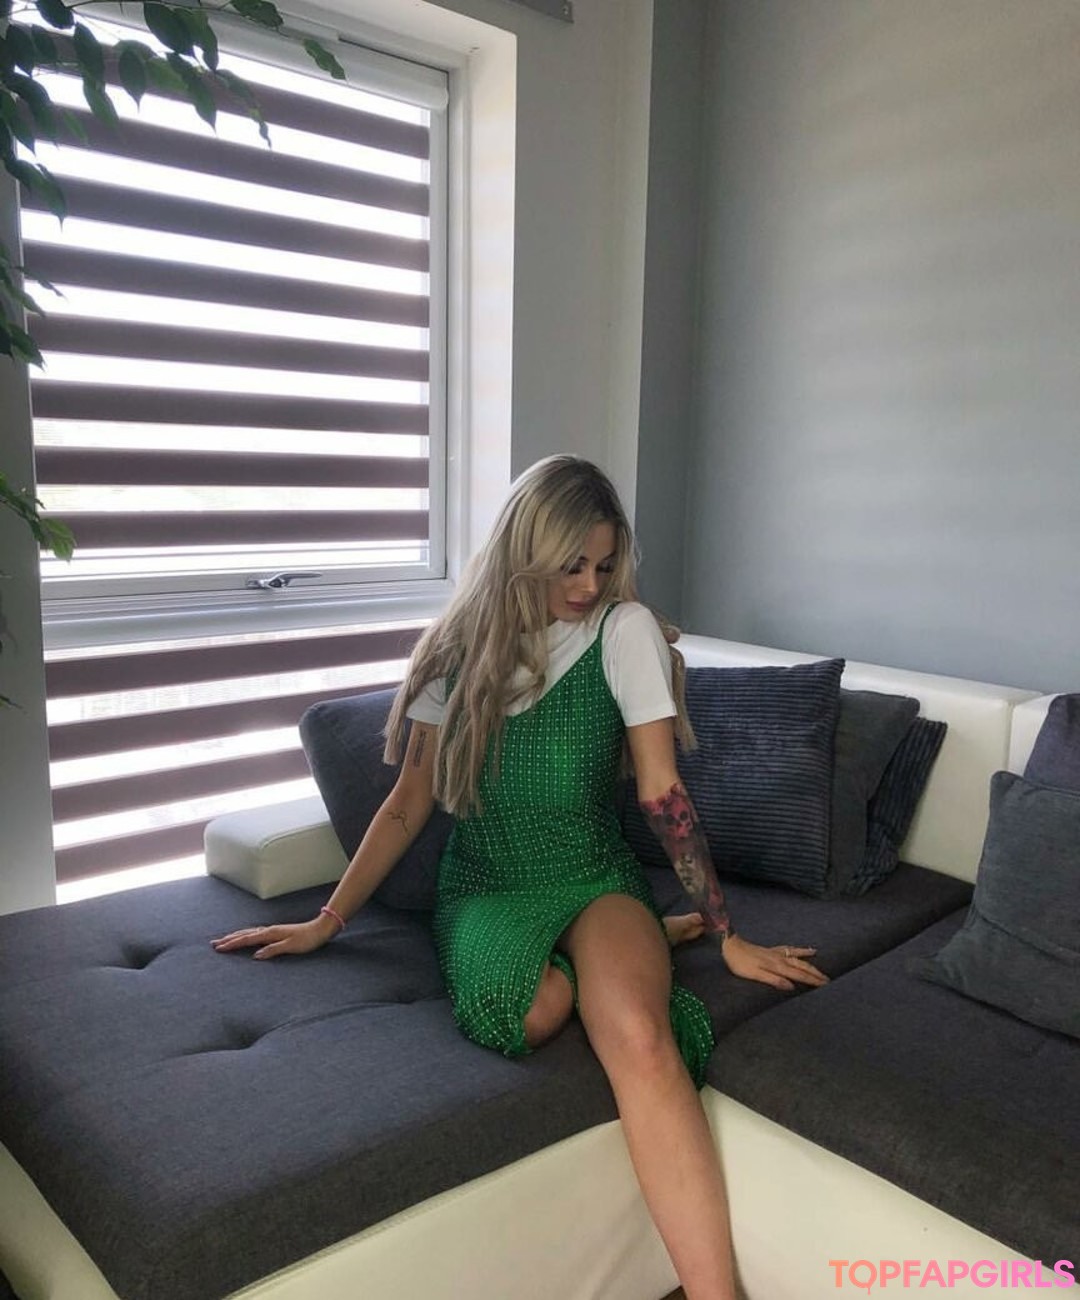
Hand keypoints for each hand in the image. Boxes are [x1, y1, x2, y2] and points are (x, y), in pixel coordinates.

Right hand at [211, 915, 335, 959]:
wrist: (320, 929)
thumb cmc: (307, 940)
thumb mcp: (291, 947)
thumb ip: (273, 950)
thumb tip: (255, 956)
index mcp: (270, 934)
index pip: (246, 939)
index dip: (232, 944)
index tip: (219, 948)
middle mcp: (269, 930)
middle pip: (244, 934)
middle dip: (229, 939)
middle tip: (214, 943)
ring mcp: (272, 931)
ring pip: (249, 932)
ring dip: (236, 936)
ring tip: (224, 939)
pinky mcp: (276, 933)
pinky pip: (255, 933)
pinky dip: (246, 935)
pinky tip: (245, 937)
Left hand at [719, 934, 827, 990]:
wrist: (730, 945)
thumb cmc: (740, 963)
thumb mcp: (754, 975)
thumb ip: (773, 980)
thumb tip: (792, 987)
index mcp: (777, 967)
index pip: (799, 975)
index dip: (812, 980)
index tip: (826, 985)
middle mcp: (780, 959)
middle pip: (802, 966)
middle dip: (816, 974)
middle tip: (829, 980)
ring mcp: (776, 953)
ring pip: (798, 958)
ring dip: (811, 963)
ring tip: (822, 967)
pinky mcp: (771, 950)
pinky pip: (790, 950)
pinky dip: (801, 950)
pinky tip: (807, 950)